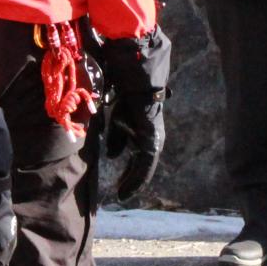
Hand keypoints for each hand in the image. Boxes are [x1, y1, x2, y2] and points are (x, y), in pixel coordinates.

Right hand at [98, 28, 171, 200]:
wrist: (134, 72)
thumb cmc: (122, 83)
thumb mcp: (114, 114)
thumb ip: (115, 134)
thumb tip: (113, 155)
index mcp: (141, 125)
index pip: (137, 150)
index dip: (128, 164)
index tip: (118, 178)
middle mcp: (150, 132)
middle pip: (141, 161)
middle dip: (132, 176)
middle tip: (121, 192)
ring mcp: (153, 136)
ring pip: (145, 165)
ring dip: (134, 180)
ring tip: (123, 193)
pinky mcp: (152, 138)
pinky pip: (146, 163)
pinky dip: (138, 176)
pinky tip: (128, 188)